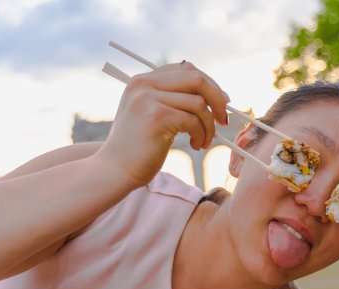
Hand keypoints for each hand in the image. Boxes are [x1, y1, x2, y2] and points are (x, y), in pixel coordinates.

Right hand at [93, 62, 229, 186]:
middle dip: (218, 99)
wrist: (115, 170)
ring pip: (199, 103)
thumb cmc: (139, 147)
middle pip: (197, 79)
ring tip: (203, 141)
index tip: (221, 103)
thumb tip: (217, 94)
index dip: (210, 85)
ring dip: (209, 125)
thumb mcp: (152, 114)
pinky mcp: (156, 117)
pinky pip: (194, 120)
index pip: (186, 69)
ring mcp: (148, 99)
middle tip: (223, 120)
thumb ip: (173, 99)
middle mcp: (143, 84)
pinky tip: (195, 145)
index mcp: (142, 80)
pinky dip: (201, 134)